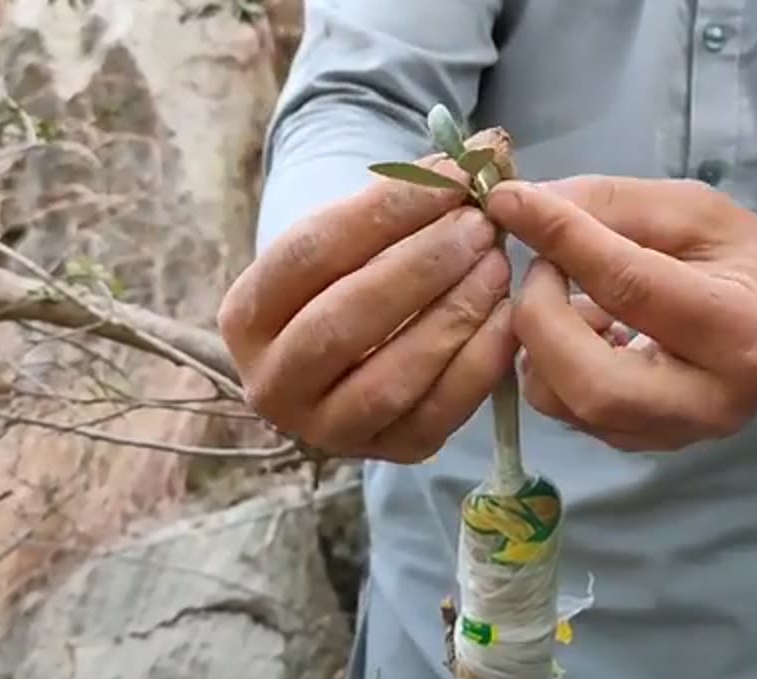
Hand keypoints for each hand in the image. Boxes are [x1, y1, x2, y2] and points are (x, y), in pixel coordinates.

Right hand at [217, 156, 517, 462]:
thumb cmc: (356, 277)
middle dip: (422, 265)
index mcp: (247, 316)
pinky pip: (439, 412)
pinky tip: (510, 317)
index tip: (453, 175)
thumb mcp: (362, 234)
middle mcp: (272, 383)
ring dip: (454, 314)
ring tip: (498, 265)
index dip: (388, 208)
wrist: (357, 355)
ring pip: (392, 376)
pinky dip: (479, 362)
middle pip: (346, 319)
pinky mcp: (390, 453)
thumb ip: (413, 192)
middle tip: (480, 225)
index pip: (312, 251)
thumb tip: (489, 147)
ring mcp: (329, 430)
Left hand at [482, 176, 756, 451]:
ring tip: (568, 297)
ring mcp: (677, 435)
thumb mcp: (692, 210)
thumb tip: (519, 204)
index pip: (631, 287)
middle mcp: (712, 401)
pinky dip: (553, 364)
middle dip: (542, 317)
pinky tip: (580, 329)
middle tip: (541, 266)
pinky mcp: (644, 445)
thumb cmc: (743, 257)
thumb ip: (609, 205)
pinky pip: (569, 413)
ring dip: (542, 343)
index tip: (511, 201)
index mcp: (740, 329)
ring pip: (569, 405)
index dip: (562, 239)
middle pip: (591, 382)